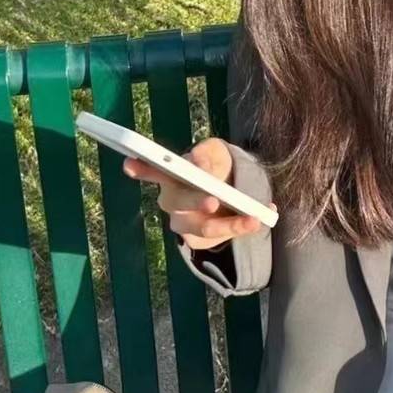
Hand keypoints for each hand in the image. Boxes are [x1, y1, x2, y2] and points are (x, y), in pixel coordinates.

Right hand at [122, 138, 268, 249]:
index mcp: (170, 175)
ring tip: (253, 219)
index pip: (150, 170)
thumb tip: (197, 163)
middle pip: (179, 202)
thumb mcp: (214, 152)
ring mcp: (184, 223)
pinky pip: (220, 238)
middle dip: (196, 201)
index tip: (130, 163)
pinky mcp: (199, 240)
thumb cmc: (215, 166)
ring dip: (230, 224)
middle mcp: (171, 201)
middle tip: (213, 200)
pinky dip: (243, 228)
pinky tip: (262, 218)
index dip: (140, 168)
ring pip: (203, 227)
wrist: (230, 190)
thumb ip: (206, 153)